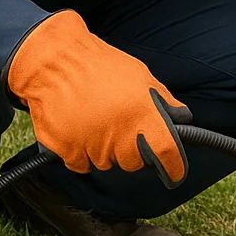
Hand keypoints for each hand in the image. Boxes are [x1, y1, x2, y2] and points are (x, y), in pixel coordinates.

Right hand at [5, 10, 190, 182]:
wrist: (54, 62)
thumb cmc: (99, 65)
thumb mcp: (140, 75)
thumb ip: (163, 100)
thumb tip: (181, 118)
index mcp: (142, 114)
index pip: (166, 151)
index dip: (174, 166)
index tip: (174, 173)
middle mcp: (119, 133)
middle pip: (134, 162)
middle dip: (131, 150)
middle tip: (120, 127)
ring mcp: (92, 144)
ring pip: (107, 164)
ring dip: (105, 150)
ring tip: (95, 121)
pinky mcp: (67, 150)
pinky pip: (81, 164)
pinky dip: (81, 153)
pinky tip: (79, 129)